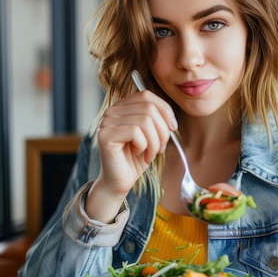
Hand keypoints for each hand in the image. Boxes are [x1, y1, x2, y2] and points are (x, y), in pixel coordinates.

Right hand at [87, 90, 176, 221]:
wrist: (120, 181)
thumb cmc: (136, 158)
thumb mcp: (152, 135)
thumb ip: (157, 119)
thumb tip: (171, 117)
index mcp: (122, 106)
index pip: (147, 95)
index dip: (165, 110)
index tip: (172, 128)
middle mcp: (112, 111)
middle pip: (149, 108)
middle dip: (162, 131)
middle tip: (160, 148)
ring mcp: (106, 122)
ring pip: (145, 121)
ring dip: (155, 141)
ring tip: (150, 153)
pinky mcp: (105, 135)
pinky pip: (135, 132)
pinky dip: (144, 146)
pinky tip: (139, 155)